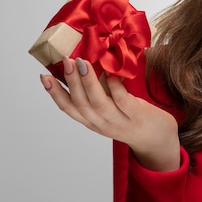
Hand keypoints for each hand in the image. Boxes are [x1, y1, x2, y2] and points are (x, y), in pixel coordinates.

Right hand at [40, 56, 179, 171]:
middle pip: (81, 103)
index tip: (43, 77)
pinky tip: (110, 72)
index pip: (68, 108)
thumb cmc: (132, 120)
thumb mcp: (109, 111)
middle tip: (65, 61)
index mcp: (92, 121)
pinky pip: (122, 99)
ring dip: (88, 82)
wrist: (158, 140)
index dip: (55, 93)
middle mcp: (102, 123)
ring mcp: (119, 121)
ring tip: (82, 63)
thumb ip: (98, 94)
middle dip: (71, 81)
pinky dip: (114, 86)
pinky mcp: (137, 115)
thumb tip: (86, 66)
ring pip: (98, 102)